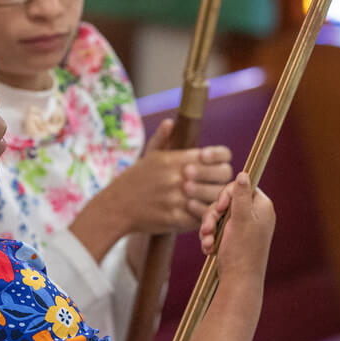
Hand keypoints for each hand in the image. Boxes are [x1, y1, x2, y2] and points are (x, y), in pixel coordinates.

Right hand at [109, 119, 233, 233]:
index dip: (222, 158)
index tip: (213, 164)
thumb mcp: (148, 156)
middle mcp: (181, 176)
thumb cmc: (133, 180)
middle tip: (214, 184)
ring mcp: (180, 198)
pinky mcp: (176, 218)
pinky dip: (204, 215)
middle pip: (223, 175)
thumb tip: (170, 122)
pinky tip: (199, 213)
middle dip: (222, 179)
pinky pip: (203, 217)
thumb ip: (162, 139)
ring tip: (208, 199)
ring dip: (215, 199)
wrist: (115, 207)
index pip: (221, 155)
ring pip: (216, 198)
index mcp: (179, 158)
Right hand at [200, 173, 273, 279]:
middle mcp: (254, 215)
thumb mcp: (240, 220)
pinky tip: (208, 248)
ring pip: (219, 215)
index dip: (227, 194)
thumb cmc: (242, 251)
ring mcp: (243, 226)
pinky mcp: (233, 238)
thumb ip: (240, 196)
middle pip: (227, 200)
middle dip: (213, 215)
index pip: (243, 186)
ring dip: (209, 228)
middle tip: (208, 228)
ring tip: (207, 242)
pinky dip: (210, 237)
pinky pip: (217, 228)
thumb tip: (245, 173)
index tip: (220, 208)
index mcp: (262, 207)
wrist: (238, 282)